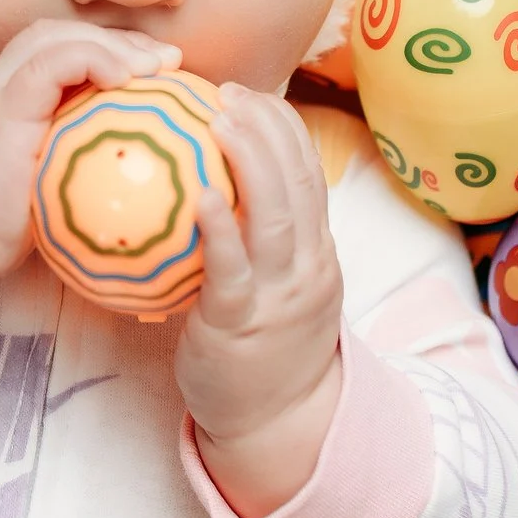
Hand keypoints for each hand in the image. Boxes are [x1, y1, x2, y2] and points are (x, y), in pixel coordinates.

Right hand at [0, 19, 178, 354]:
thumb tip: (131, 176)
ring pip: (52, 37)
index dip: (107, 49)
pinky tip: (124, 79)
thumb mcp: (34, 190)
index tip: (151, 71)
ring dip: (110, 44)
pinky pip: (48, 65)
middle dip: (115, 37)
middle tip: (163, 60)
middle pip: (57, 33)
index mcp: (3, 99)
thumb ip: (66, 164)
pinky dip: (90, 60)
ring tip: (155, 66)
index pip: (56, 49)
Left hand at [175, 85, 345, 517]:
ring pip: (274, 214)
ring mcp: (279, 295)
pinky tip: (202, 194)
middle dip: (268, 128)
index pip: (309, 173)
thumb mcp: (277, 286)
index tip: (250, 95)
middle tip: (229, 92)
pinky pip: (233, 268)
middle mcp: (307, 266)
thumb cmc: (261, 349)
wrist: (278, 425)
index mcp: (316, 252)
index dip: (283, 127)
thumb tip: (211, 181)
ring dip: (249, 159)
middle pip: (297, 182)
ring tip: (220, 118)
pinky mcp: (242, 322)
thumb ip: (257, 240)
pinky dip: (221, 226)